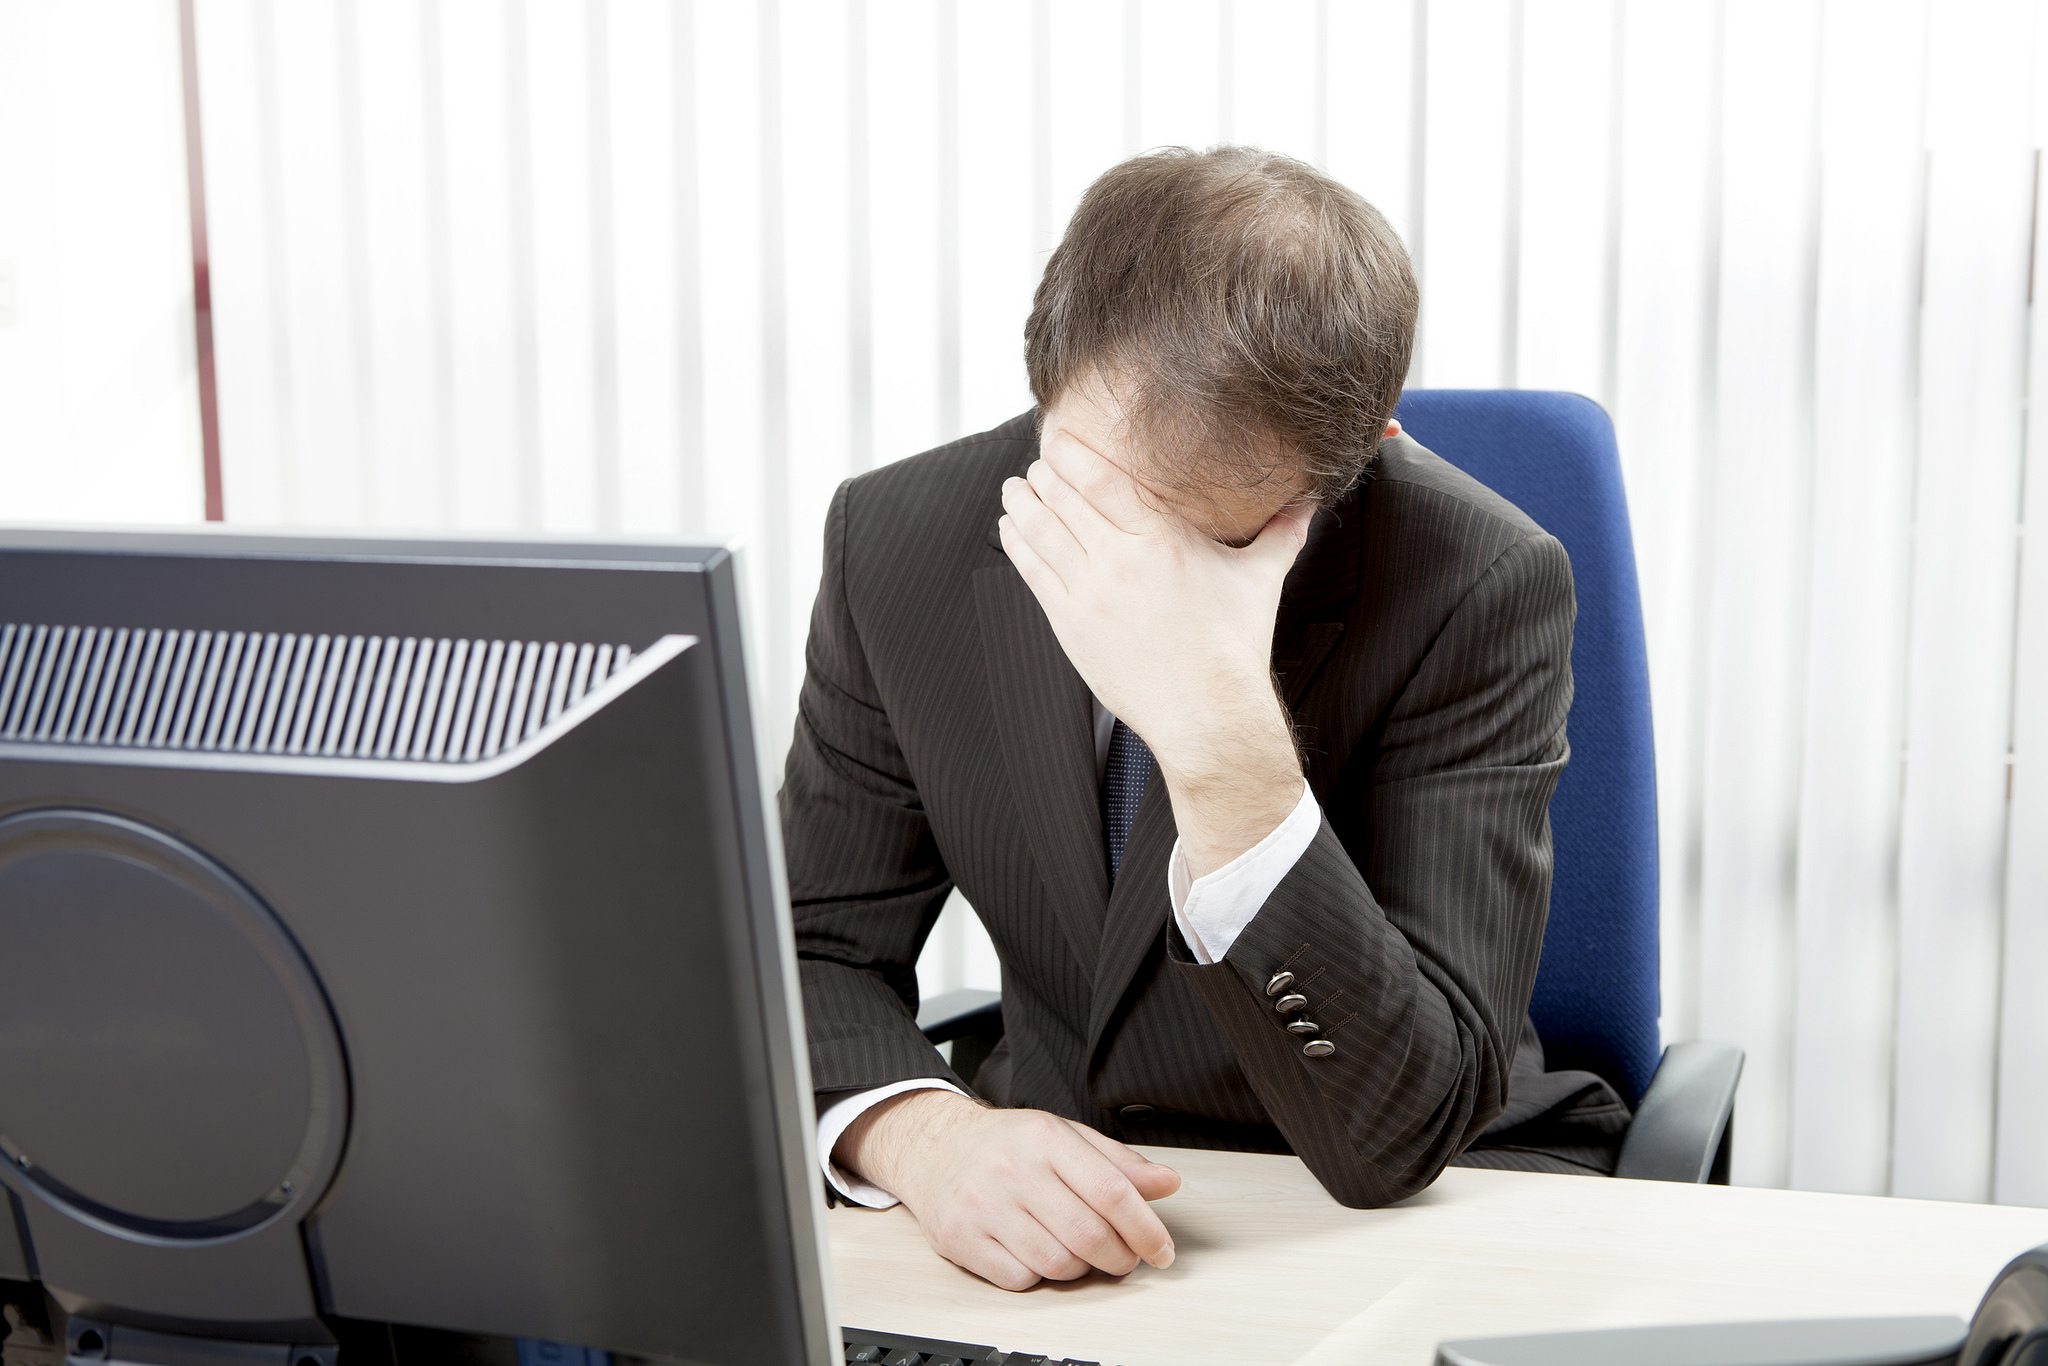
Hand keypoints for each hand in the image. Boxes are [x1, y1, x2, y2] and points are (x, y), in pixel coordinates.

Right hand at [834, 1089, 1180, 1290]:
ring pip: (1056, 1263)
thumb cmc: (1006, 1144)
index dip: (1145, 1228)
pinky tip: (1037, 1253)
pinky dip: (1039, 1275)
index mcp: (1045, 1139)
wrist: (934, 1147)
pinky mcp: (961, 1239)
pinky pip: (1020, 1279)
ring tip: (1078, 1252)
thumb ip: (1117, 1162)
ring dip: (1080, 1268)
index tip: (1162, 1249)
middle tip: (1126, 1258)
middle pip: (1088, 1235)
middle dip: (1119, 1257)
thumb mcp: (1064, 1136)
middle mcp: (1012, 1170)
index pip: (1111, 1191)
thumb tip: (1166, 1183)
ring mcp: (983, 1207)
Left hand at [997, 427, 1308, 875]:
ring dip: (1022, 504)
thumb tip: (1310, 500)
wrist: (1207, 715)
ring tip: (1015, 488)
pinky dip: (1018, 544)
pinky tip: (1011, 528)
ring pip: (1040, 532)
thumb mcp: (1260, 580)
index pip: (1099, 479)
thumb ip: (1282, 532)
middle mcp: (1118, 561)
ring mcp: (1088, 594)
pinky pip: (1033, 573)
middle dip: (1044, 476)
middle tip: (1039, 464)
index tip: (1056, 440)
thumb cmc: (1234, 647)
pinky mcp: (1071, 626)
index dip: (1069, 454)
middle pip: (1062, 499)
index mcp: (1160, 539)